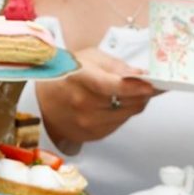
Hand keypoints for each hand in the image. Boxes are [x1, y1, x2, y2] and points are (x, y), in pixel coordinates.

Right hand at [35, 47, 159, 147]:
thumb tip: (141, 76)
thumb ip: (117, 66)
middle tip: (149, 85)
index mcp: (80, 78)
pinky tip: (114, 105)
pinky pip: (118, 125)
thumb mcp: (89, 58)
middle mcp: (82, 103)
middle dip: (142, 94)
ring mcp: (85, 122)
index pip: (112, 86)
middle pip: (125, 103)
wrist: (42, 101)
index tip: (151, 85)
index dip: (135, 87)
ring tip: (130, 93)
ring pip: (126, 115)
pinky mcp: (90, 136)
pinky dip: (122, 114)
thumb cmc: (66, 75)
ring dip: (133, 104)